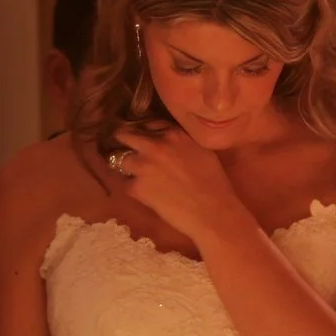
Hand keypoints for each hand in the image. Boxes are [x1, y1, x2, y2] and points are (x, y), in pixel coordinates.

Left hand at [109, 128, 245, 244]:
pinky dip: (134, 189)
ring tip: (138, 176)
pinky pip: (126, 184)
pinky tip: (147, 195)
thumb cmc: (215, 183)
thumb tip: (171, 142)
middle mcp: (154, 145)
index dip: (144, 132)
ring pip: (120, 159)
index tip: (143, 138)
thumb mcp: (202, 150)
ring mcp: (143, 165)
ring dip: (127, 166)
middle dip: (125, 141)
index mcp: (173, 133)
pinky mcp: (136, 187)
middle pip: (125, 135)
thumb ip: (182, 141)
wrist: (212, 211)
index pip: (147, 124)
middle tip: (127, 150)